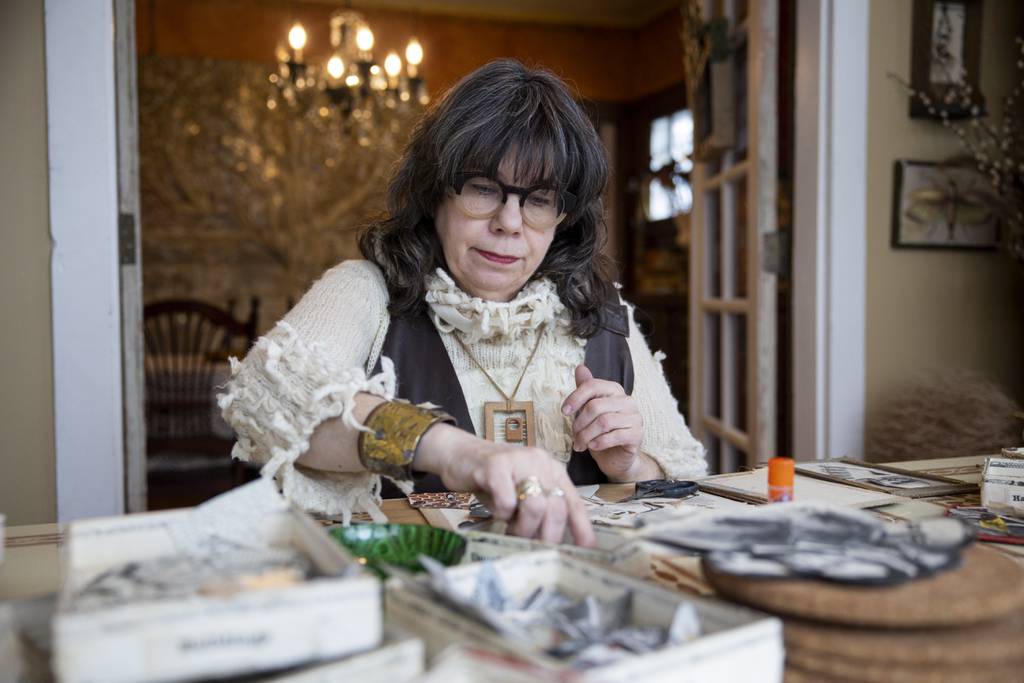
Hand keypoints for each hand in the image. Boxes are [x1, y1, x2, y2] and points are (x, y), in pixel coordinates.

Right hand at [414, 424, 594, 546]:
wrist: (458, 453)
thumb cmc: (492, 479)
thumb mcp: (522, 491)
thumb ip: (540, 508)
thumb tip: (555, 542)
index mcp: (551, 469)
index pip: (573, 501)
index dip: (581, 526)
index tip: (586, 548)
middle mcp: (540, 461)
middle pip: (556, 507)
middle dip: (547, 535)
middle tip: (533, 546)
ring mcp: (518, 461)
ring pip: (536, 506)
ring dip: (523, 527)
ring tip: (511, 530)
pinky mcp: (495, 466)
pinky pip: (507, 502)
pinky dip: (502, 513)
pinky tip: (496, 509)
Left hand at [562, 365, 644, 480]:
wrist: (616, 458)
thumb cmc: (601, 432)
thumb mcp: (589, 411)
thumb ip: (586, 390)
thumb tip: (580, 368)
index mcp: (615, 390)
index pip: (593, 385)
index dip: (575, 397)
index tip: (564, 411)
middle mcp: (628, 401)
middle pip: (596, 406)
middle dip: (579, 423)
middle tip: (573, 435)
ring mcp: (635, 418)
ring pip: (604, 422)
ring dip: (586, 435)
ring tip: (579, 444)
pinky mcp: (637, 435)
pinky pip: (615, 436)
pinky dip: (599, 442)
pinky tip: (593, 447)